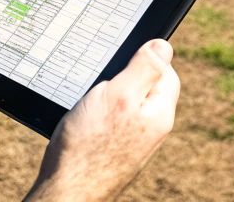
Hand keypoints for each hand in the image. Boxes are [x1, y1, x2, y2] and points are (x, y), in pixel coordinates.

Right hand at [25, 39, 178, 201]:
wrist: (67, 192)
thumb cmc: (89, 145)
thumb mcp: (118, 95)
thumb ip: (143, 69)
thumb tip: (163, 45)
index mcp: (159, 113)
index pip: (166, 72)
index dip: (143, 59)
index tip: (119, 63)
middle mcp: (151, 130)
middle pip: (145, 87)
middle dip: (122, 79)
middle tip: (100, 88)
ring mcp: (134, 142)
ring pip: (125, 104)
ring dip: (107, 98)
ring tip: (89, 109)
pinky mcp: (115, 151)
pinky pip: (112, 122)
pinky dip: (98, 116)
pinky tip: (83, 124)